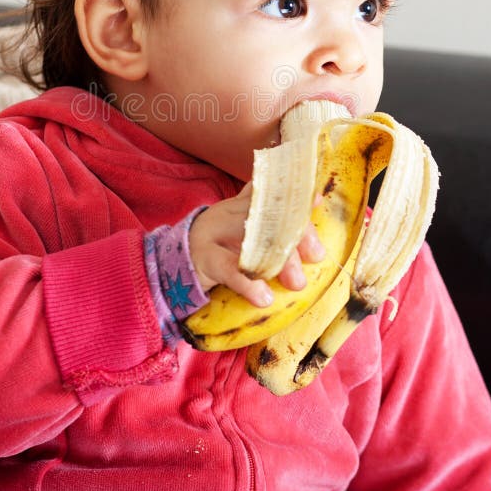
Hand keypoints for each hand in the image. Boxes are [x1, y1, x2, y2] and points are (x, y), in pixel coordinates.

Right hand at [189, 183, 325, 307]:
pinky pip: (228, 269)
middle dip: (295, 234)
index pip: (270, 194)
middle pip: (266, 215)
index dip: (294, 196)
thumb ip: (273, 218)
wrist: (172, 265)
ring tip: (297, 282)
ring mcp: (213, 233)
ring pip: (251, 240)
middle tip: (316, 255)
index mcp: (240, 204)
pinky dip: (248, 284)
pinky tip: (264, 297)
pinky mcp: (204, 259)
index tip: (318, 202)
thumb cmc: (218, 248)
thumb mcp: (240, 227)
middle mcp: (228, 212)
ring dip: (278, 261)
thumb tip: (316, 200)